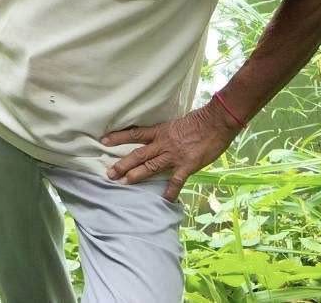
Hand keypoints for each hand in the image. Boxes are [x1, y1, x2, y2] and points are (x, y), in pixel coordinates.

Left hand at [101, 102, 240, 201]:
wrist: (216, 122)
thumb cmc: (198, 121)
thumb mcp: (176, 124)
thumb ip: (166, 133)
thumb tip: (158, 139)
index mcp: (160, 131)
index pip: (134, 134)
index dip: (118, 137)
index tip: (104, 141)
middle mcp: (163, 144)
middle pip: (138, 154)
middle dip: (123, 164)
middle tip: (109, 173)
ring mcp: (174, 155)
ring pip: (151, 166)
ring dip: (137, 175)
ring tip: (124, 183)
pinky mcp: (187, 165)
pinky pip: (177, 180)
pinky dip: (171, 190)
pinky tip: (165, 199)